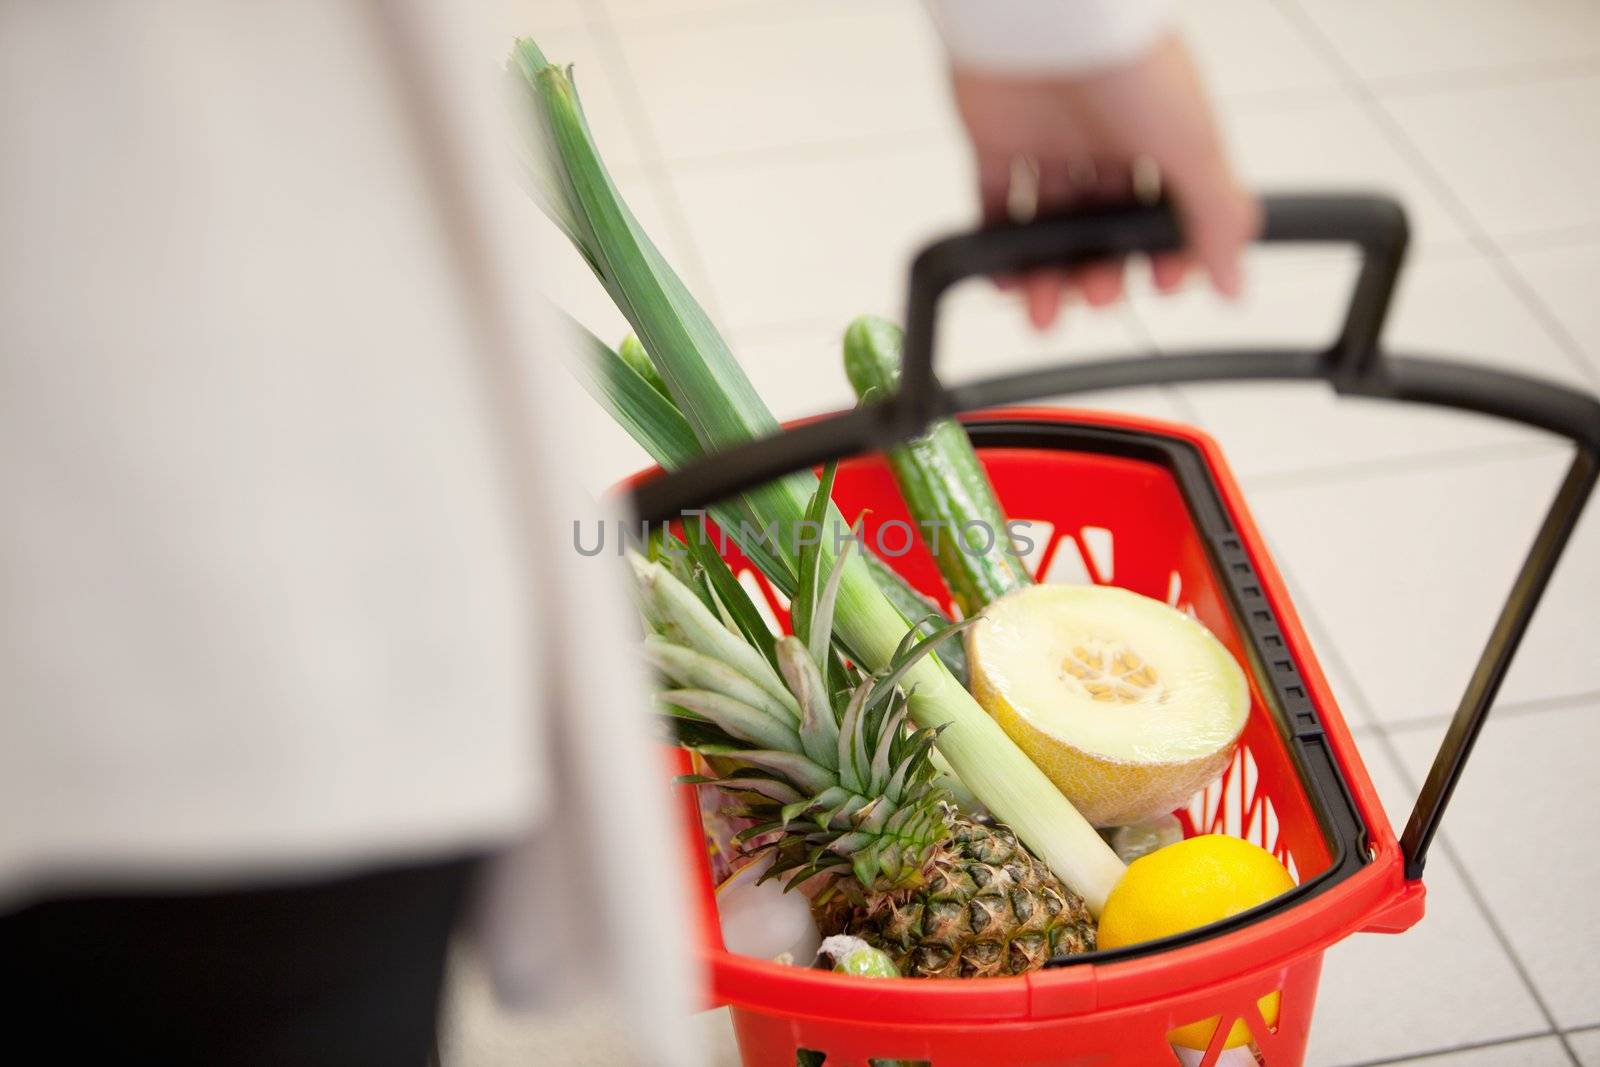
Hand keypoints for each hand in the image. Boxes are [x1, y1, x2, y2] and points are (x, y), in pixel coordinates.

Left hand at [950, 34, 1258, 328]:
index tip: (1160, 284)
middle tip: (1098, 297)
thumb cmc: (1126, 59)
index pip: (1168, 212)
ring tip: (1046, 313)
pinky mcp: (996, 141)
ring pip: (1049, 225)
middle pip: (1105, 225)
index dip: (1164, 254)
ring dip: (1049, 275)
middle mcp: (1105, 138)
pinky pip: (993, 205)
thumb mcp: (1193, 146)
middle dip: (1102, 272)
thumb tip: (1232, 281)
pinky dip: (997, 247)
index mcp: (1161, 135)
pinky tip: (1006, 282)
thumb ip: (1216, 219)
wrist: (1048, 16)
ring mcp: (1050, 141)